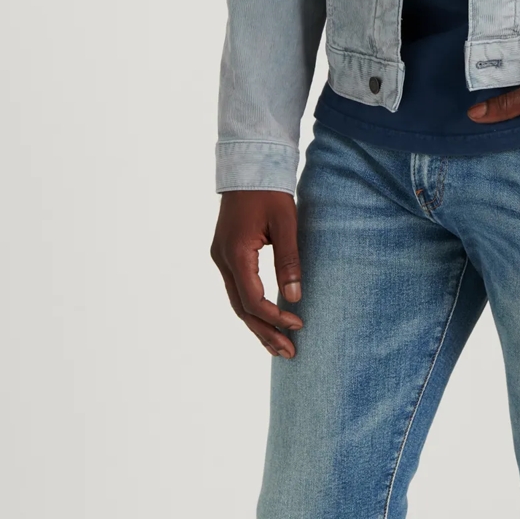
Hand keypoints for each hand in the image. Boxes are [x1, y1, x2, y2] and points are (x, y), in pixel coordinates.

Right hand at [210, 191, 303, 358]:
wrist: (249, 165)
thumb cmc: (270, 191)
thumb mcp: (286, 223)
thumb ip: (289, 260)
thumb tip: (296, 297)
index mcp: (236, 253)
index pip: (253, 299)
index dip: (276, 317)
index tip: (299, 324)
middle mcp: (222, 259)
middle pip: (242, 308)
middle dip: (265, 332)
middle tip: (289, 353)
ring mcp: (221, 257)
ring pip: (237, 301)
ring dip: (257, 324)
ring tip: (278, 346)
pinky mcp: (226, 253)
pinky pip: (237, 289)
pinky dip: (251, 307)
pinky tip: (266, 320)